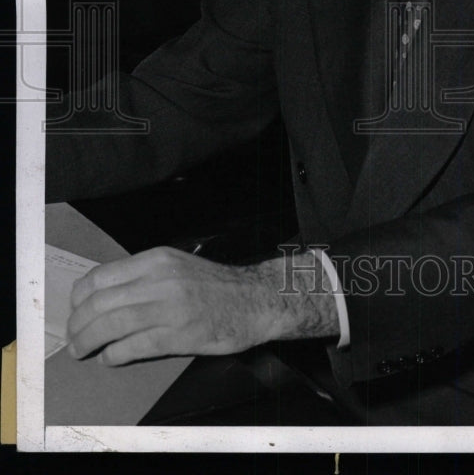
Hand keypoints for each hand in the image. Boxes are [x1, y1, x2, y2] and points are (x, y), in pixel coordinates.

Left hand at [67, 246, 338, 365]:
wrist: (254, 299)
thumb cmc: (214, 285)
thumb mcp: (176, 266)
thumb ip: (143, 276)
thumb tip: (104, 296)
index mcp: (157, 260)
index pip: (100, 277)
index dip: (79, 298)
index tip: (76, 310)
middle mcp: (160, 280)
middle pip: (99, 303)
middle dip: (78, 325)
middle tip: (73, 338)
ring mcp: (169, 307)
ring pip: (110, 325)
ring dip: (88, 341)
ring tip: (83, 351)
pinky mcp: (178, 335)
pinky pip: (132, 346)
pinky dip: (113, 355)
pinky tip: (109, 358)